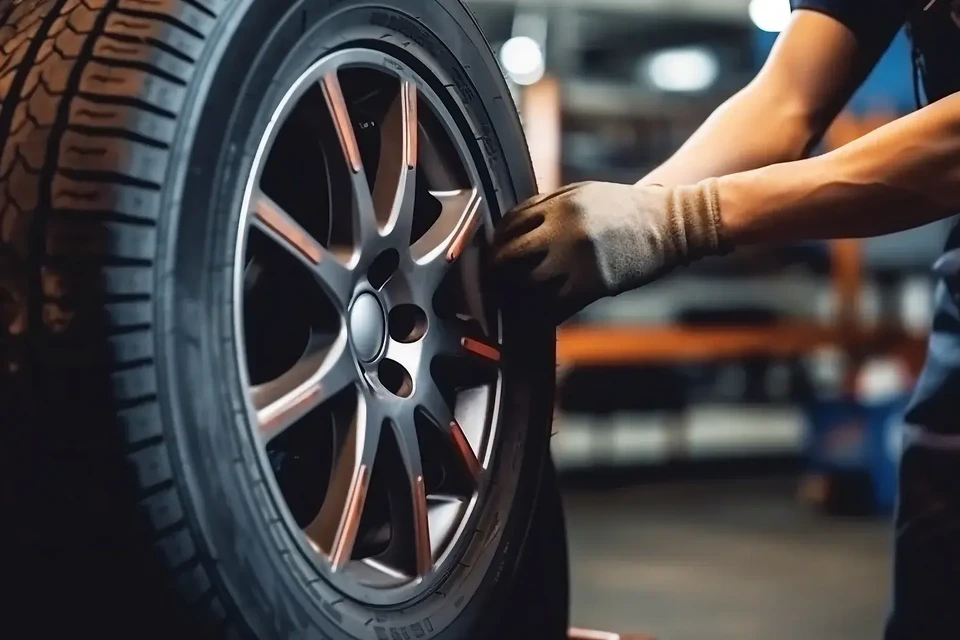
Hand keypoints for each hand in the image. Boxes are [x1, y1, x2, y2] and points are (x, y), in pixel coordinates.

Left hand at [490, 180, 725, 324]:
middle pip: (511, 254)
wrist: (672, 222)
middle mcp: (564, 228)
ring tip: (514, 295)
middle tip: (493, 279)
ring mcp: (577, 257)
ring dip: (519, 291)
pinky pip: (555, 302)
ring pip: (529, 282)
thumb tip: (512, 228)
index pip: (510, 224)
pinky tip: (540, 309)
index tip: (493, 252)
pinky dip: (544, 307)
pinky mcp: (592, 283)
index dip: (497, 241)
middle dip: (498, 269)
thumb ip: (549, 207)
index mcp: (559, 202)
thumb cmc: (626, 210)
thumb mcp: (585, 194)